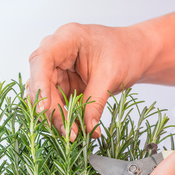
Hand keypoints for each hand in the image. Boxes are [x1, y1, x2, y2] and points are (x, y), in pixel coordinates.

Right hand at [28, 22, 148, 140]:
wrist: (134, 54)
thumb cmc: (125, 53)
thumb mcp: (111, 76)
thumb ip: (96, 102)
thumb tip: (88, 128)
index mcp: (67, 39)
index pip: (42, 60)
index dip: (39, 84)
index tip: (44, 108)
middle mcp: (57, 53)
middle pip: (41, 82)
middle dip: (51, 109)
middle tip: (67, 131)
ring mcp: (58, 70)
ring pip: (47, 97)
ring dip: (56, 117)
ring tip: (72, 134)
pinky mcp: (64, 85)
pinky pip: (58, 104)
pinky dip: (64, 118)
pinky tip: (74, 131)